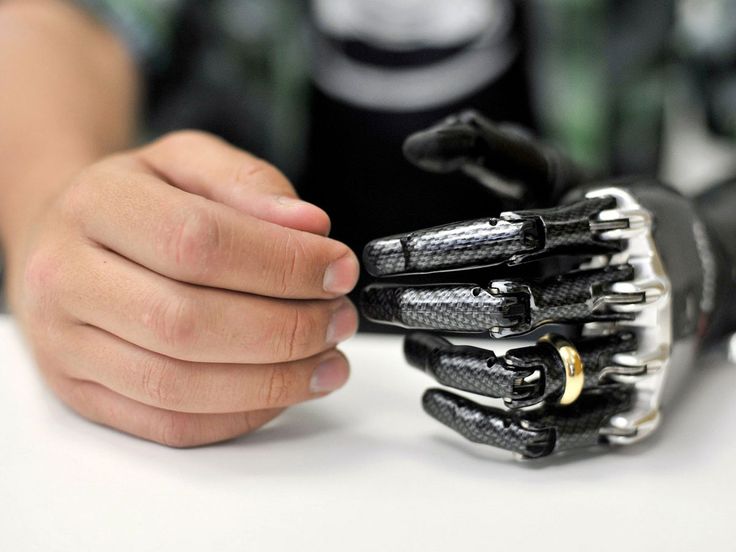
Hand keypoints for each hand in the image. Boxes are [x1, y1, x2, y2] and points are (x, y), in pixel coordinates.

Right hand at [8, 131, 359, 446]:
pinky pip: (168, 425)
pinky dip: (239, 415)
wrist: (64, 239)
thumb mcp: (187, 161)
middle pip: (186, 322)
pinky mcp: (80, 395)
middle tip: (339, 320)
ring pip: (177, 385)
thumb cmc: (138, 200)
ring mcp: (65, 345)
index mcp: (96, 204)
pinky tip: (283, 391)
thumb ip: (249, 182)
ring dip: (271, 382)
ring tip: (327, 361)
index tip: (338, 269)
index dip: (281, 263)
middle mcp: (65, 277)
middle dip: (284, 329)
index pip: (197, 241)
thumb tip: (311, 226)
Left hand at [361, 111, 729, 458]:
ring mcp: (624, 355)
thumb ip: (488, 149)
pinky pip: (545, 433)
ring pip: (523, 376)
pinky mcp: (621, 407)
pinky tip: (432, 396)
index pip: (509, 237)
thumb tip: (415, 145)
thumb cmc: (597, 218)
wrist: (686, 269)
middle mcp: (619, 291)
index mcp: (602, 229)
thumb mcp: (555, 172)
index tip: (378, 256)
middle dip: (425, 306)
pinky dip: (478, 422)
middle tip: (374, 300)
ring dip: (448, 363)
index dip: (435, 249)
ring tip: (405, 347)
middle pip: (509, 308)